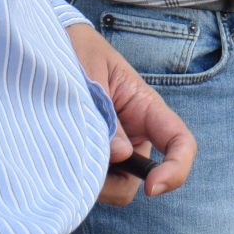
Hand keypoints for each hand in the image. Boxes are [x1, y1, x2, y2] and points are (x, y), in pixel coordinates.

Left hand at [67, 24, 195, 205]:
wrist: (53, 47)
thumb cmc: (79, 50)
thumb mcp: (91, 71)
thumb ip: (104, 110)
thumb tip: (121, 154)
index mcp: (145, 107)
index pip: (180, 143)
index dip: (176, 169)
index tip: (152, 186)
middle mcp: (135, 134)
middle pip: (139, 178)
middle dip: (113, 181)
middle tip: (78, 160)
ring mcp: (114, 149)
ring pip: (113, 186)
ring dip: (90, 180)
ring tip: (63, 148)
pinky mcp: (91, 158)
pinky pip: (91, 183)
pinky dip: (77, 179)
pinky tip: (59, 155)